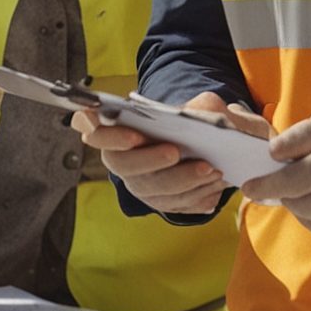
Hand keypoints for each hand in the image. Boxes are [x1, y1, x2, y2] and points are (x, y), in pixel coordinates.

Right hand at [69, 92, 265, 214]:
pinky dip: (198, 195)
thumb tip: (206, 116)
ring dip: (183, 181)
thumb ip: (196, 106)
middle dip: (151, 160)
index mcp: (115, 131)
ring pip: (155, 191)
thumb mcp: (191, 105)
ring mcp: (140, 185)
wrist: (196, 143)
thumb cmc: (186, 121)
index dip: (111, 137)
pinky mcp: (160, 202)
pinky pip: (176, 205)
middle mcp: (121, 161)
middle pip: (126, 167)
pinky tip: (215, 184)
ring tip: (211, 170)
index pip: (95, 132)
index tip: (135, 136)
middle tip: (175, 152)